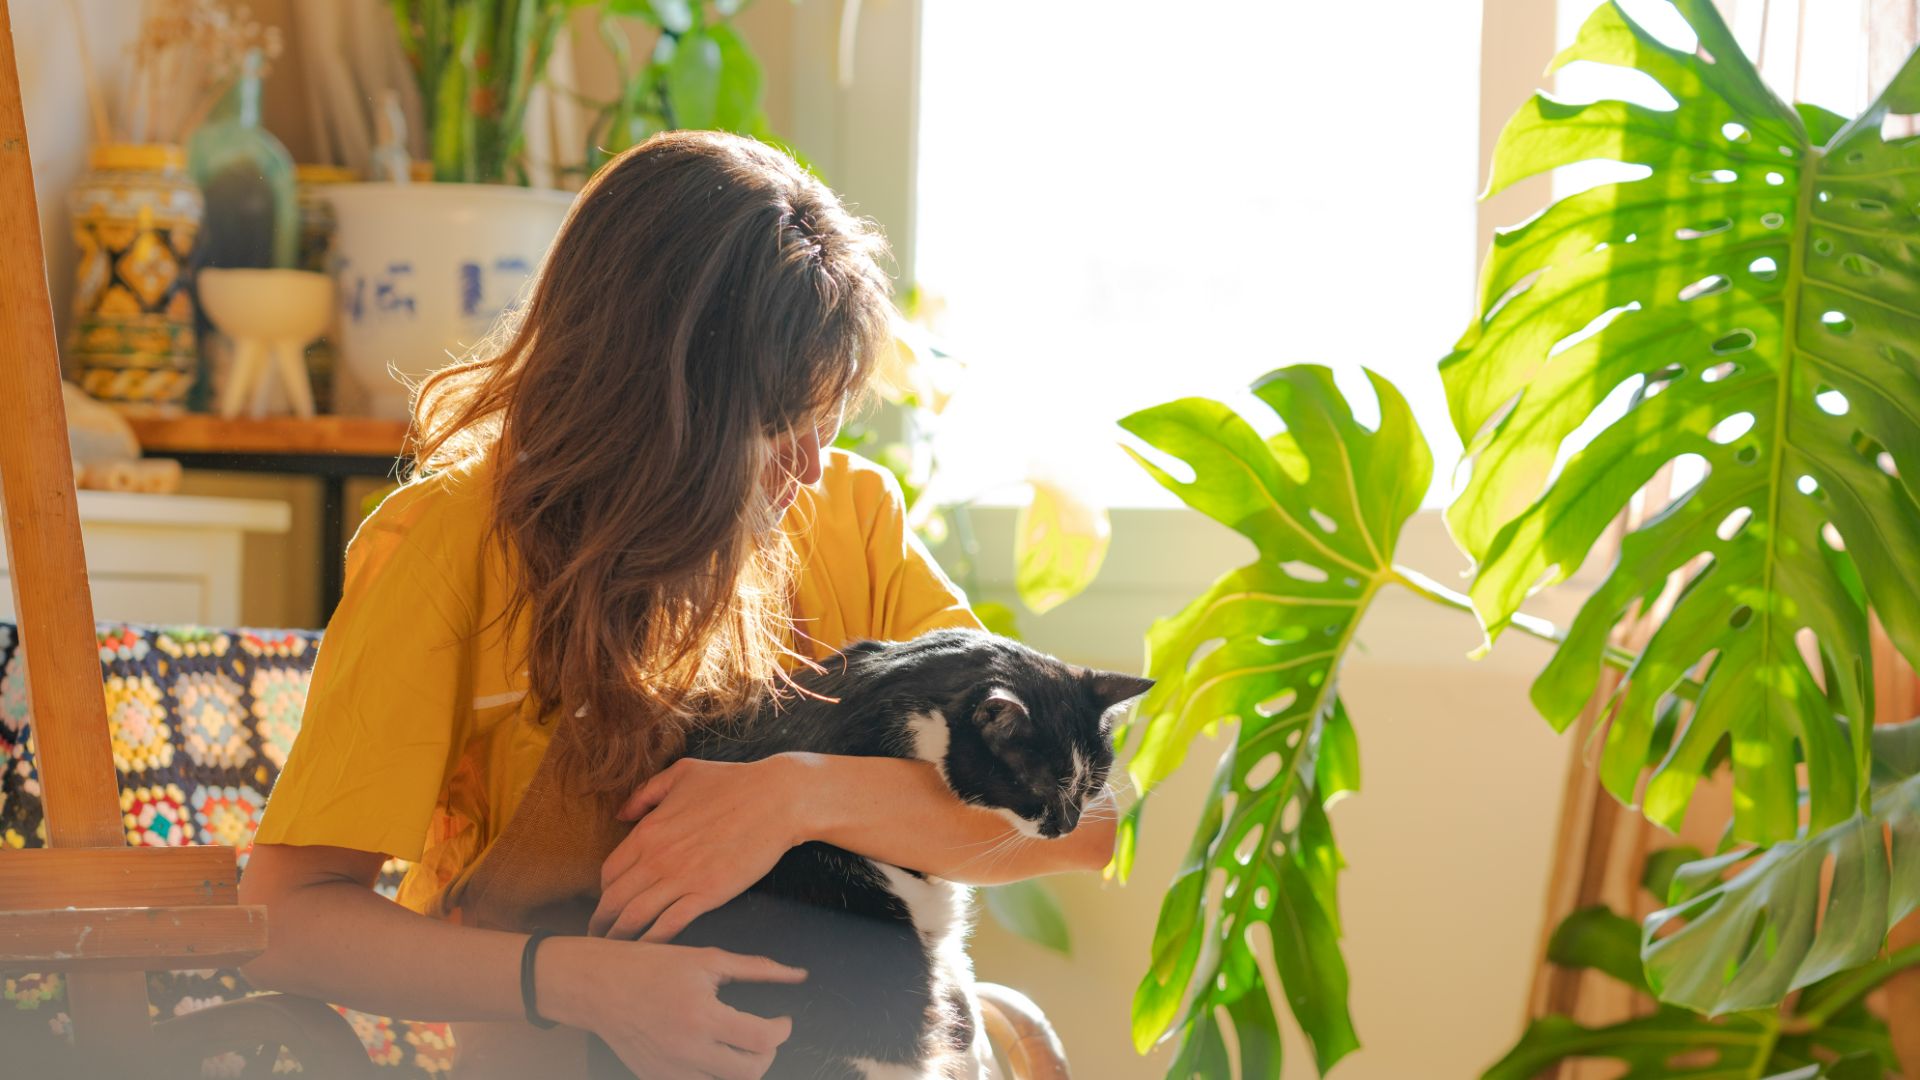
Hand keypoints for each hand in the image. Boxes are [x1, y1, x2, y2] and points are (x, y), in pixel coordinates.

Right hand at [541, 936, 803, 1079]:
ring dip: (743, 1070)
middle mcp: (686, 1048)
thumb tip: (798, 974)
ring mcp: (669, 1069)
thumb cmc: (651, 966)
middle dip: (768, 1054)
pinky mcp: (656, 1079)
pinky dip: (714, 1077)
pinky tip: (715, 1056)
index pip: (761, 1039)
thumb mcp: (706, 959)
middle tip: (764, 1035)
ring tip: (741, 1047)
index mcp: (701, 1014)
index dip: (782, 1030)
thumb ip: (757, 968)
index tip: (782, 1020)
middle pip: (750, 1072)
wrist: (598, 985)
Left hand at [591, 755, 810, 941]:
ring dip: (620, 937)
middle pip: (614, 900)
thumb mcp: (682, 773)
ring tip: (616, 950)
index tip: (606, 904)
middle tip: (597, 938)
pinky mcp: (707, 894)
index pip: (609, 872)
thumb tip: (621, 814)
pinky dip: (653, 942)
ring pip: (635, 917)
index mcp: (647, 830)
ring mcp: (680, 878)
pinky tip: (649, 952)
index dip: (604, 892)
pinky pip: (669, 925)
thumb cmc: (733, 782)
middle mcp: (656, 857)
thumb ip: (645, 793)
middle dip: (601, 922)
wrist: (776, 799)